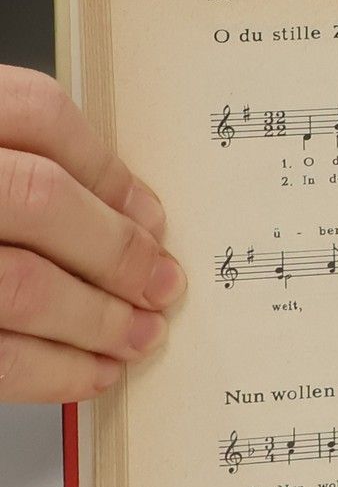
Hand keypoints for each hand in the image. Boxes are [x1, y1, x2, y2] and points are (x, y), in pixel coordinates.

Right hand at [0, 67, 181, 401]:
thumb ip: (24, 161)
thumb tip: (129, 208)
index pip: (34, 113)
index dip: (107, 168)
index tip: (153, 213)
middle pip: (38, 200)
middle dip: (118, 251)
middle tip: (167, 285)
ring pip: (20, 286)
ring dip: (97, 319)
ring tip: (142, 335)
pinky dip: (49, 372)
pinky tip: (89, 372)